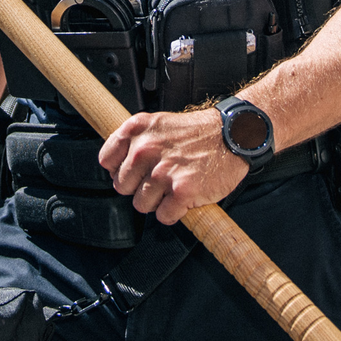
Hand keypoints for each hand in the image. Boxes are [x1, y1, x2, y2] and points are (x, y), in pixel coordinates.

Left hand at [99, 108, 248, 225]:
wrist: (233, 135)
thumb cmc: (197, 133)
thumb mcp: (158, 124)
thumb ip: (135, 142)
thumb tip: (115, 167)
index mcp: (137, 130)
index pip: (107, 161)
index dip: (121, 170)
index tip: (134, 171)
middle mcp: (146, 149)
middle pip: (122, 187)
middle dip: (140, 187)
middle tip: (160, 179)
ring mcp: (163, 171)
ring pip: (141, 204)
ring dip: (158, 201)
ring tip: (174, 186)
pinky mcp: (181, 191)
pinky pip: (164, 216)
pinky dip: (174, 212)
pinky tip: (185, 197)